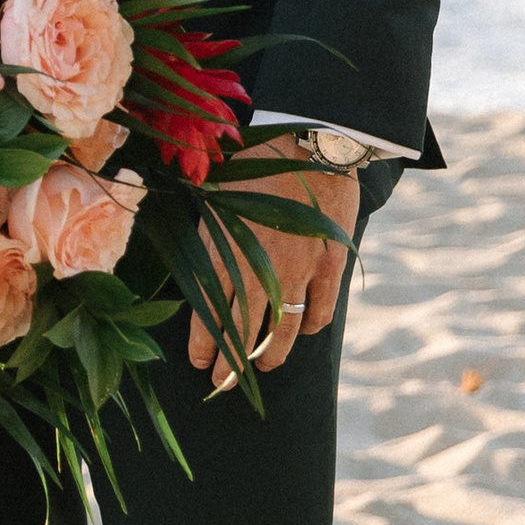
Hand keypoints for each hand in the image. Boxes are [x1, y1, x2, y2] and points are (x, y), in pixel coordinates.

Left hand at [184, 142, 362, 382]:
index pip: (208, 314)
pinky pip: (320, 311)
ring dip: (272, 355)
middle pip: (242, 334)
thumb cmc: (259, 159)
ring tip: (264, 365)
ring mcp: (297, 272)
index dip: (204, 346)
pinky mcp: (329, 266)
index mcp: (224, 251)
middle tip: (223, 384)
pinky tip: (305, 330)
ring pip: (284, 332)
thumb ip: (208, 229)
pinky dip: (312, 325)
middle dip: (231, 366)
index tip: (201, 363)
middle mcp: (258, 270)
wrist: (313, 140)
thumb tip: (195, 256)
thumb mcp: (218, 192)